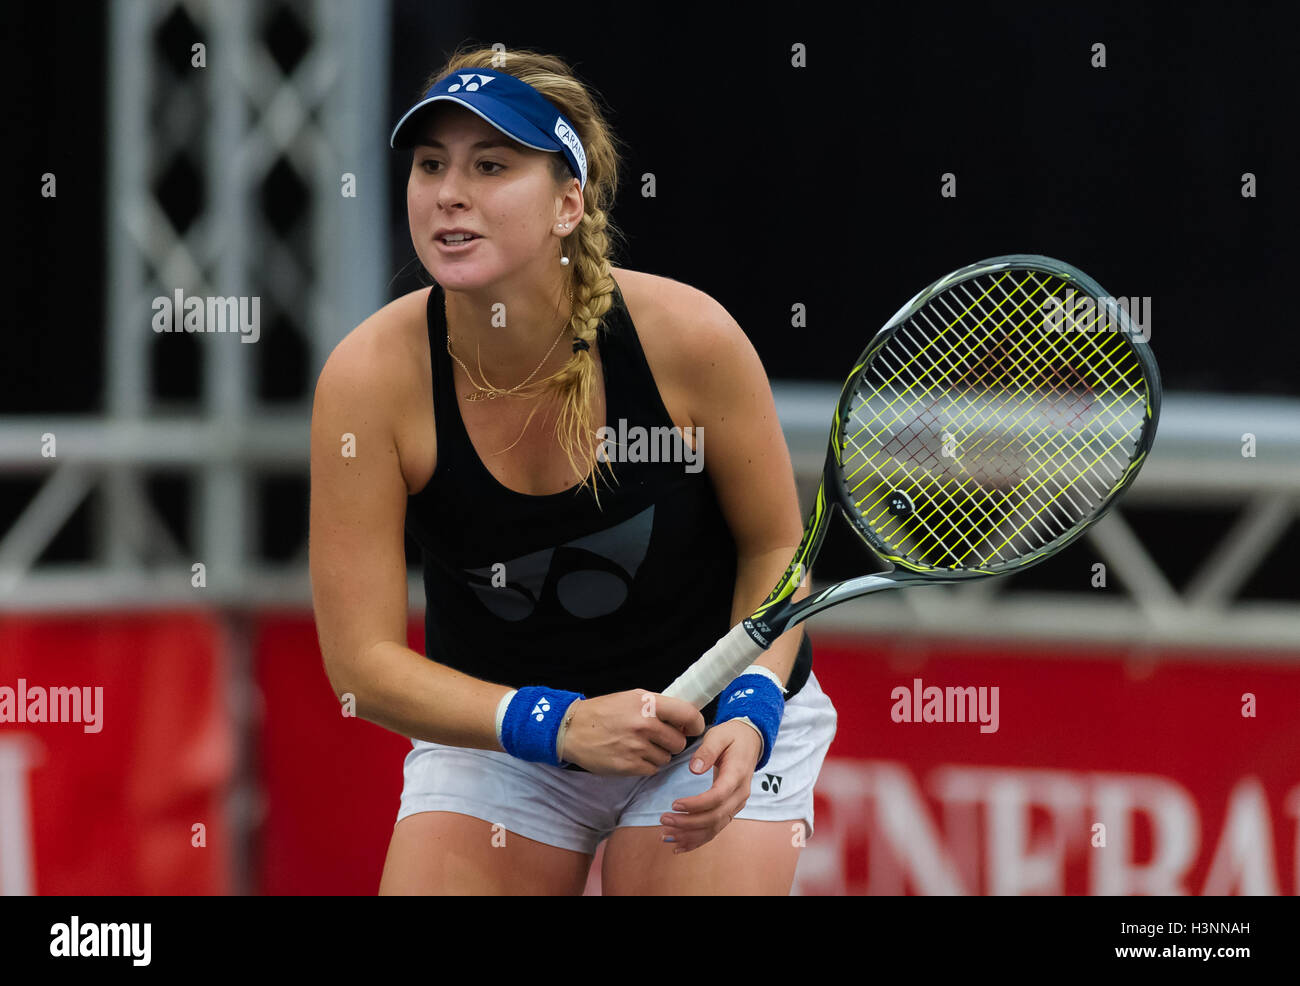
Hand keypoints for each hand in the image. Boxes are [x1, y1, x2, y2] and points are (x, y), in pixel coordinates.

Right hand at [560, 689, 706, 775]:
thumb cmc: (603, 712)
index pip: (687, 714)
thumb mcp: (631, 698)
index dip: (696, 724)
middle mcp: (644, 725)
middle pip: (679, 742)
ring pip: (666, 758)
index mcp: (647, 704)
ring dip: (658, 754)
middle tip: (657, 738)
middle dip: (672, 742)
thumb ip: (658, 706)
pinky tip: (632, 756)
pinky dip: (646, 765)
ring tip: (639, 746)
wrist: (572, 730)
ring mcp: (636, 747)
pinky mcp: (628, 766)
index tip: (693, 729)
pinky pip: (652, 769)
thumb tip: (684, 718)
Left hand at [659, 719, 761, 852]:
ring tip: (666, 835)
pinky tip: (679, 846)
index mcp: (737, 775)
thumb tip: (694, 769)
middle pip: (715, 817)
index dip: (696, 804)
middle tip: (664, 819)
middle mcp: (740, 795)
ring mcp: (736, 805)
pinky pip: (715, 829)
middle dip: (688, 823)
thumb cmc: (731, 737)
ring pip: (715, 827)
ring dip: (690, 835)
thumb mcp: (718, 736)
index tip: (674, 804)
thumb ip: (707, 751)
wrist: (750, 741)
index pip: (717, 796)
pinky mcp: (730, 810)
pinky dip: (697, 840)